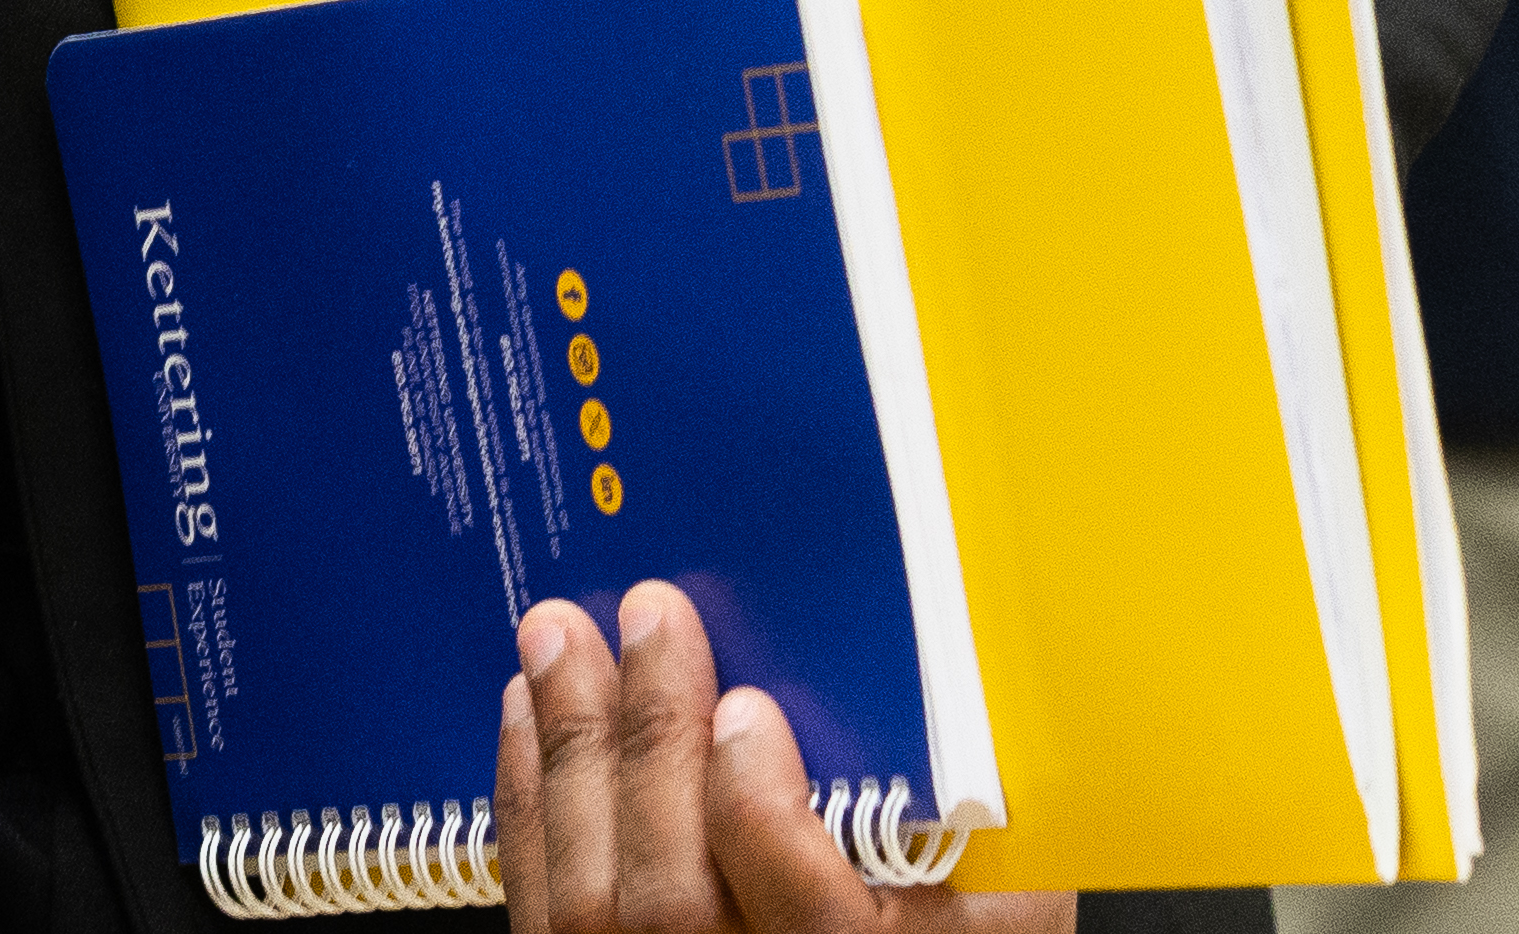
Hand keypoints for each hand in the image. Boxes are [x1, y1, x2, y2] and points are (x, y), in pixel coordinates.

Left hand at [497, 582, 1065, 933]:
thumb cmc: (932, 930)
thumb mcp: (992, 906)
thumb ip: (985, 840)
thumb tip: (982, 706)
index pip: (815, 929)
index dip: (764, 824)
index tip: (753, 714)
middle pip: (674, 900)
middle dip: (649, 745)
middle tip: (651, 616)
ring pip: (592, 901)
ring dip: (572, 752)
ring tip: (560, 637)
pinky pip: (544, 907)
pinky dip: (530, 805)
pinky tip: (527, 718)